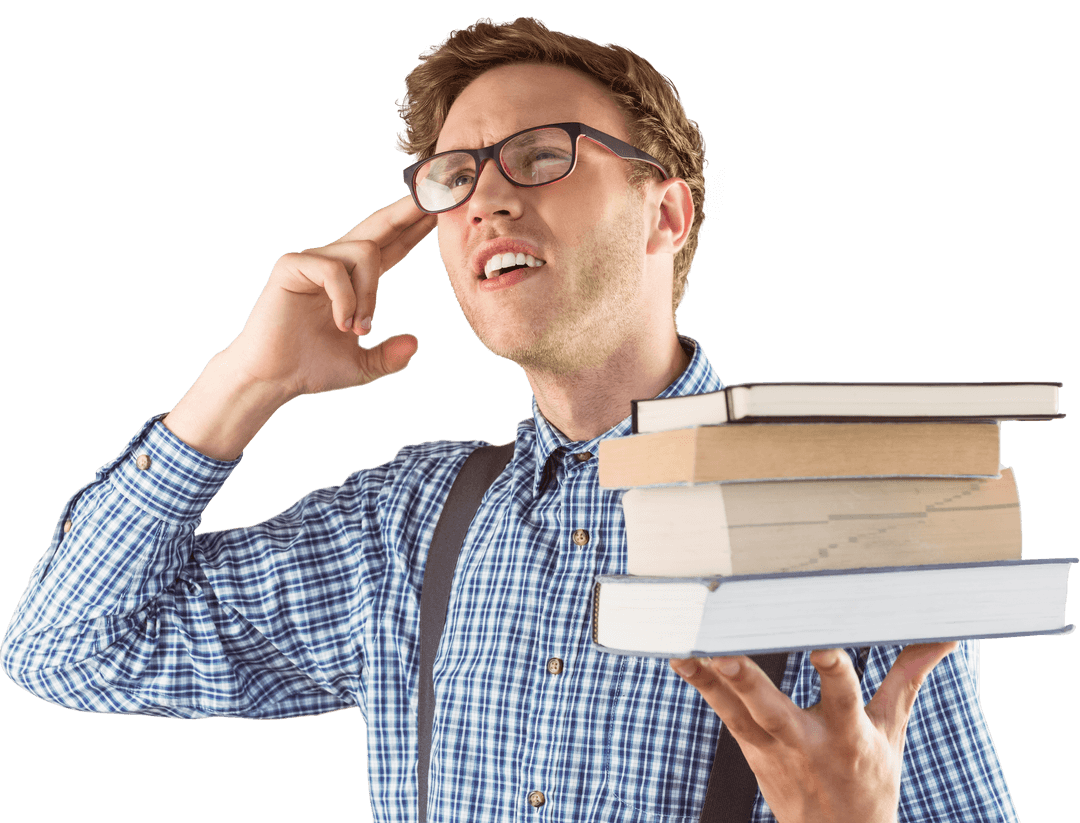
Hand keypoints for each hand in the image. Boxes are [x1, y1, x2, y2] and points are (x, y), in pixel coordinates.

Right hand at [226, 194, 436, 400]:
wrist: (273, 380)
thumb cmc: (312, 369)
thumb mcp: (362, 367)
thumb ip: (390, 357)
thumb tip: (415, 343)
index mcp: (353, 280)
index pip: (391, 246)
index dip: (414, 230)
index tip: (438, 210)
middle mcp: (335, 263)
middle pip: (379, 225)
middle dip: (408, 209)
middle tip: (435, 194)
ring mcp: (313, 261)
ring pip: (366, 251)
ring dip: (370, 294)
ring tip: (358, 329)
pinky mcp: (292, 265)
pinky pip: (336, 270)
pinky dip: (346, 300)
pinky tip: (342, 324)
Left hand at [670, 642, 958, 822]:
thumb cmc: (869, 780)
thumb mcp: (892, 732)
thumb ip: (909, 678)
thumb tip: (947, 635)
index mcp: (849, 736)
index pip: (844, 696)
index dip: (832, 670)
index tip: (823, 642)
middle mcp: (805, 743)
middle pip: (773, 710)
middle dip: (749, 684)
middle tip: (725, 654)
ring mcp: (772, 749)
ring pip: (738, 712)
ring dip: (711, 679)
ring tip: (688, 645)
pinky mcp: (749, 748)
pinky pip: (721, 712)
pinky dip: (701, 683)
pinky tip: (680, 653)